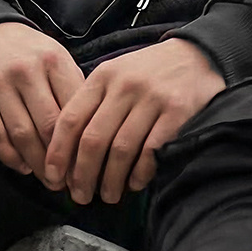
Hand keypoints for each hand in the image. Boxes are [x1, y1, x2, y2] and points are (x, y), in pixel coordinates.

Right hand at [0, 21, 85, 181]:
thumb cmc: (29, 52)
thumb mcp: (56, 59)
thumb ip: (72, 90)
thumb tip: (90, 137)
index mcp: (54, 62)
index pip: (73, 110)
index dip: (82, 144)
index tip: (89, 166)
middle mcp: (27, 71)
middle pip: (49, 127)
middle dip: (62, 161)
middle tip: (70, 183)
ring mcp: (0, 84)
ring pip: (22, 134)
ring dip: (37, 164)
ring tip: (49, 181)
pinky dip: (10, 156)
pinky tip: (23, 167)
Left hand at [44, 39, 223, 205]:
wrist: (199, 54)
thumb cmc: (151, 72)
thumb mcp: (116, 74)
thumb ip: (93, 103)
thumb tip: (68, 151)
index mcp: (103, 76)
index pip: (71, 119)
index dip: (58, 153)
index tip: (53, 177)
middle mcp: (125, 86)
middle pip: (93, 140)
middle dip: (82, 174)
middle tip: (79, 196)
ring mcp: (152, 99)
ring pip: (121, 149)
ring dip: (111, 179)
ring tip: (107, 195)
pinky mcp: (177, 112)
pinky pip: (151, 151)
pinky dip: (140, 172)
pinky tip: (134, 183)